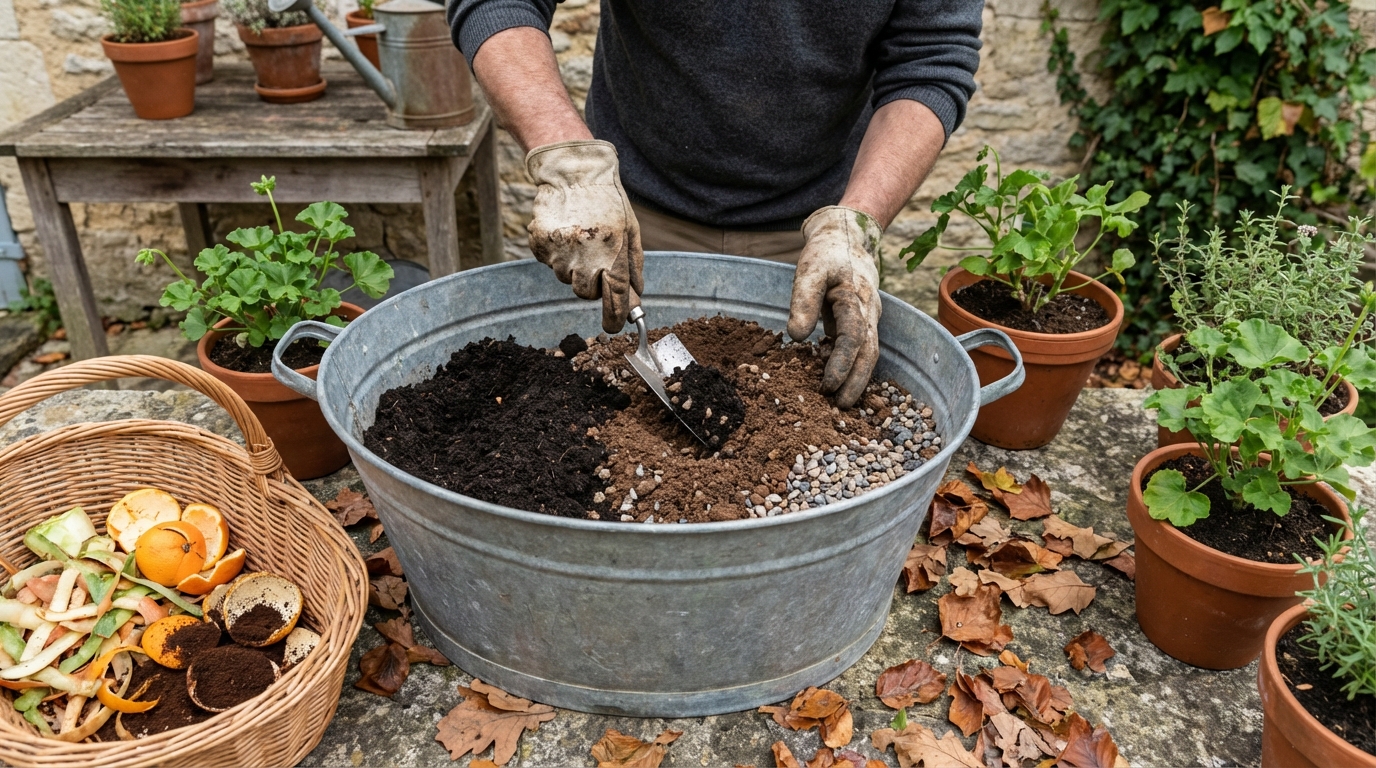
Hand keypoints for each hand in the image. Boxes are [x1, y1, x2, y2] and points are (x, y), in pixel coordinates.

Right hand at [526, 140, 643, 332]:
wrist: (574, 171)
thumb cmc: (607, 200)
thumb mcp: (631, 229)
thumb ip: (634, 265)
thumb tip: (636, 296)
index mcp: (613, 253)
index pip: (615, 299)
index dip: (614, 318)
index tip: (613, 326)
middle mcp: (585, 257)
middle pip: (586, 294)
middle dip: (592, 285)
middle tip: (595, 260)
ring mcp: (559, 252)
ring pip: (565, 278)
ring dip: (573, 266)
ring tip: (579, 238)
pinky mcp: (540, 244)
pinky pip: (548, 262)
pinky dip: (556, 253)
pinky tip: (564, 232)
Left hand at [787, 206, 882, 408]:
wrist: (846, 239)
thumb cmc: (825, 254)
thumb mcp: (809, 271)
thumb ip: (802, 301)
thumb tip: (796, 337)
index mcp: (856, 297)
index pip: (853, 336)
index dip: (842, 363)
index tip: (828, 385)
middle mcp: (868, 311)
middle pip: (869, 351)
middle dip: (857, 381)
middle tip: (841, 407)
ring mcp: (868, 317)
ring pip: (868, 352)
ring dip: (857, 377)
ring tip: (841, 402)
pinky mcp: (861, 322)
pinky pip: (860, 348)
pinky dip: (852, 367)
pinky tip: (836, 382)